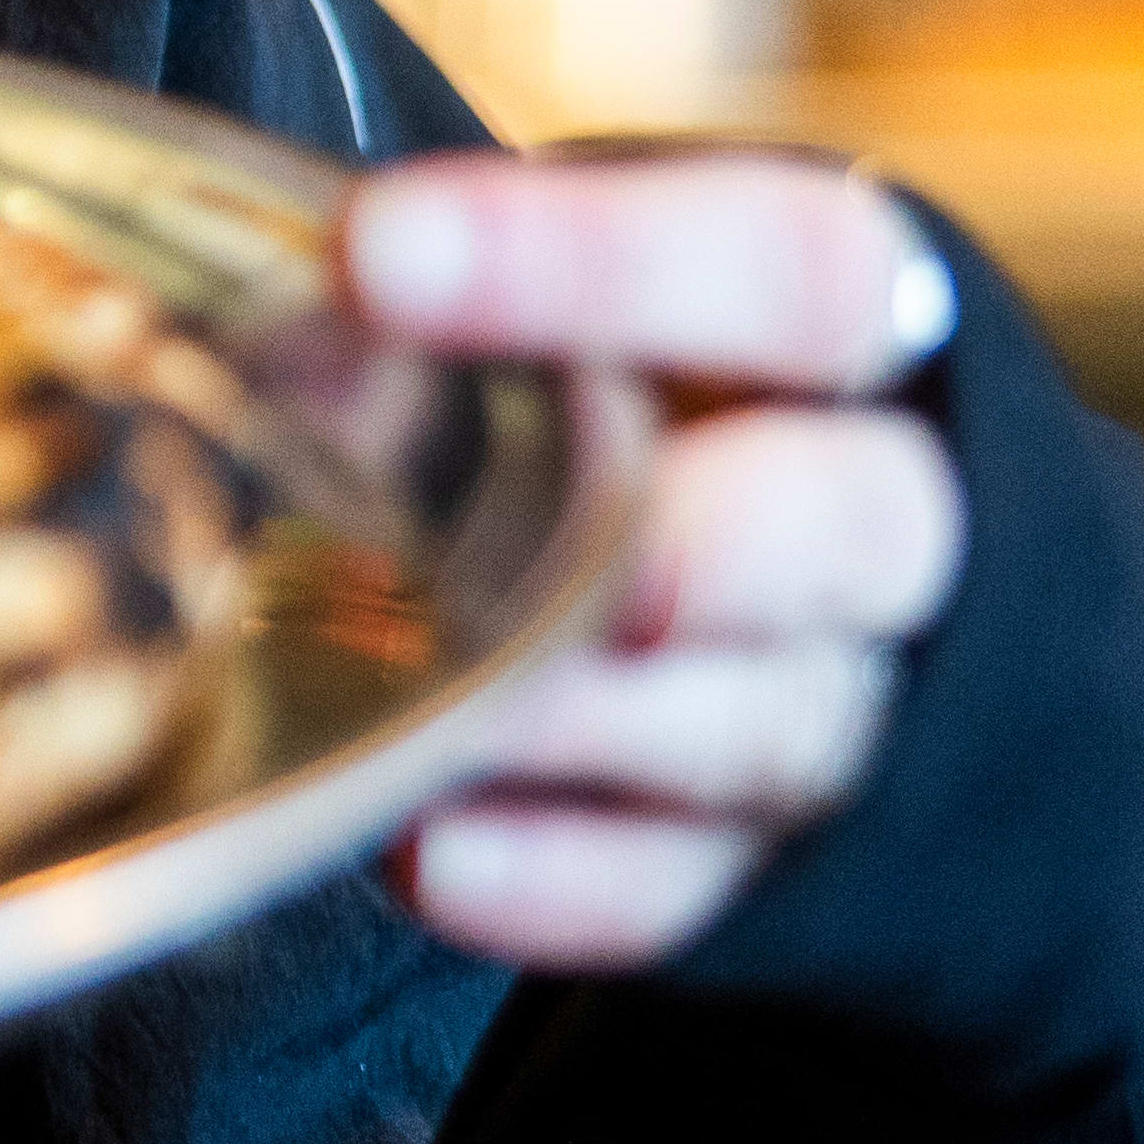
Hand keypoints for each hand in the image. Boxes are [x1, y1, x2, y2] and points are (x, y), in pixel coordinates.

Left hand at [337, 149, 970, 974]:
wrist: (815, 578)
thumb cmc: (650, 381)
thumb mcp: (596, 298)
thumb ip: (469, 311)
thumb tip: (256, 326)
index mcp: (859, 321)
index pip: (789, 269)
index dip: (596, 261)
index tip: (372, 254)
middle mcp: (888, 511)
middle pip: (844, 522)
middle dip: (673, 540)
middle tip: (478, 547)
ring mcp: (859, 704)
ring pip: (769, 723)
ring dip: (582, 719)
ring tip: (416, 706)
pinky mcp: (788, 870)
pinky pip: (694, 889)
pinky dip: (564, 877)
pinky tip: (431, 852)